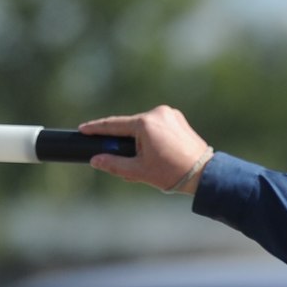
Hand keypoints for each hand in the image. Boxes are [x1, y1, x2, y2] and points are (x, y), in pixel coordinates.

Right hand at [79, 105, 212, 194]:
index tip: (83, 129)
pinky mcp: (178, 119)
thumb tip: (95, 160)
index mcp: (146, 123)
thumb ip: (113, 164)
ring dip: (139, 141)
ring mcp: (170, 114)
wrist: (203, 173)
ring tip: (147, 162)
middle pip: (130, 127)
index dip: (96, 128)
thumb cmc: (171, 173)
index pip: (114, 124)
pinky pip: (157, 126)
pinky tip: (157, 154)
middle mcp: (158, 113)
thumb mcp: (138, 171)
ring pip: (144, 127)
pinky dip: (152, 137)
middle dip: (123, 142)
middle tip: (123, 160)